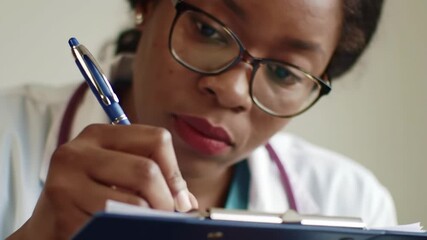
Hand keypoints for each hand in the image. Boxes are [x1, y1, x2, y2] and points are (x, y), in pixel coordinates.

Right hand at [8, 124, 197, 239]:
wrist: (47, 225)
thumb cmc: (92, 195)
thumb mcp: (119, 174)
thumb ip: (154, 178)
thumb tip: (187, 202)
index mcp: (98, 134)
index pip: (157, 139)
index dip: (175, 171)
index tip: (179, 197)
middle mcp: (78, 151)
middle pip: (147, 171)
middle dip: (166, 200)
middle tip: (166, 215)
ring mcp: (66, 182)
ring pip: (134, 202)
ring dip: (149, 218)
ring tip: (145, 222)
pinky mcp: (63, 213)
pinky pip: (114, 224)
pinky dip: (128, 230)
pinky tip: (121, 228)